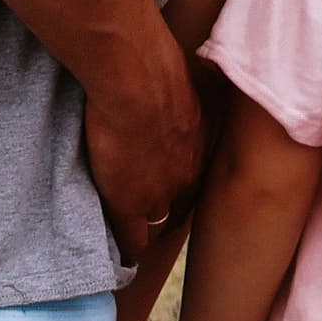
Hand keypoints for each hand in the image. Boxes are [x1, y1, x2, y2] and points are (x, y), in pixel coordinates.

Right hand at [84, 58, 202, 258]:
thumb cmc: (155, 63)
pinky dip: (128, 249)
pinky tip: (123, 257)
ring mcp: (160, 192)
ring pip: (158, 224)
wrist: (135, 76)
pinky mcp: (130, 204)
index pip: (192, 175)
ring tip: (135, 237)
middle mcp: (187, 173)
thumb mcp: (183, 75)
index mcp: (198, 142)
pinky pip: (132, 240)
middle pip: (181, 205)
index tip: (169, 186)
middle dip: (169, 212)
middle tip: (156, 219)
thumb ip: (182, 86)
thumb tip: (194, 68)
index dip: (179, 184)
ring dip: (148, 231)